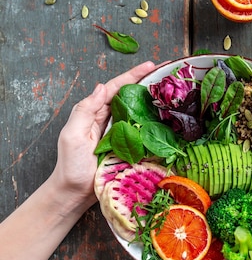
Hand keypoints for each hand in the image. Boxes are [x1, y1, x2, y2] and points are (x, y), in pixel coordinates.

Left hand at [49, 61, 155, 207]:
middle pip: (131, 96)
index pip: (116, 88)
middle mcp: (110, 120)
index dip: (133, 75)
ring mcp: (122, 135)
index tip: (151, 65)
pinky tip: (168, 119)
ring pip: (140, 112)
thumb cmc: (71, 166)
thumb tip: (101, 88)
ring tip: (171, 91)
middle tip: (166, 72)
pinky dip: (156, 124)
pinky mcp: (132, 149)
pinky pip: (145, 133)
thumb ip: (85, 110)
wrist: (76, 194)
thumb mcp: (72, 135)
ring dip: (154, 101)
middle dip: (147, 82)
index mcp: (95, 113)